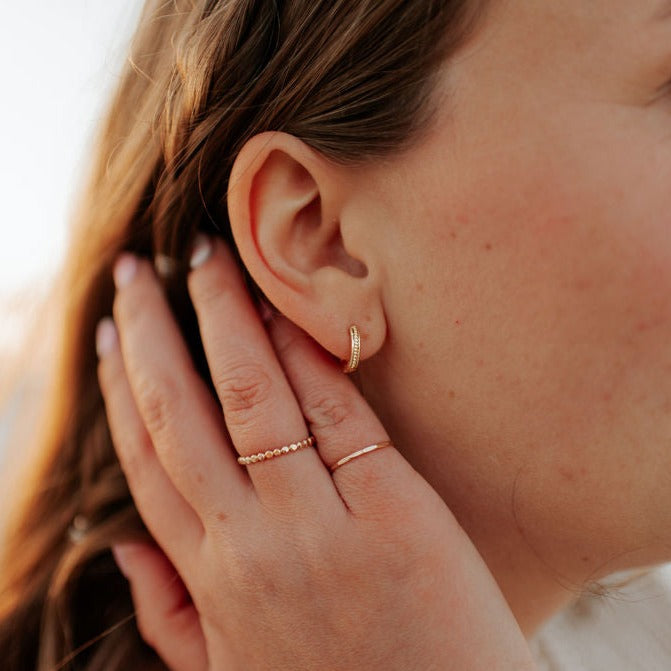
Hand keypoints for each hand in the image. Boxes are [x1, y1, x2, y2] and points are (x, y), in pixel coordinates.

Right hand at [96, 234, 535, 670]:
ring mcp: (322, 527)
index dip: (122, 389)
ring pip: (251, 396)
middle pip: (183, 413)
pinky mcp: (394, 512)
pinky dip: (306, 354)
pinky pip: (337, 413)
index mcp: (213, 582)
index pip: (148, 462)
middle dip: (154, 331)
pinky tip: (284, 308)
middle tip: (137, 266)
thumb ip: (173, 614)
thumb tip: (119, 553)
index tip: (114, 334)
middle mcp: (252, 546)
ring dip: (221, 317)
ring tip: (203, 257)